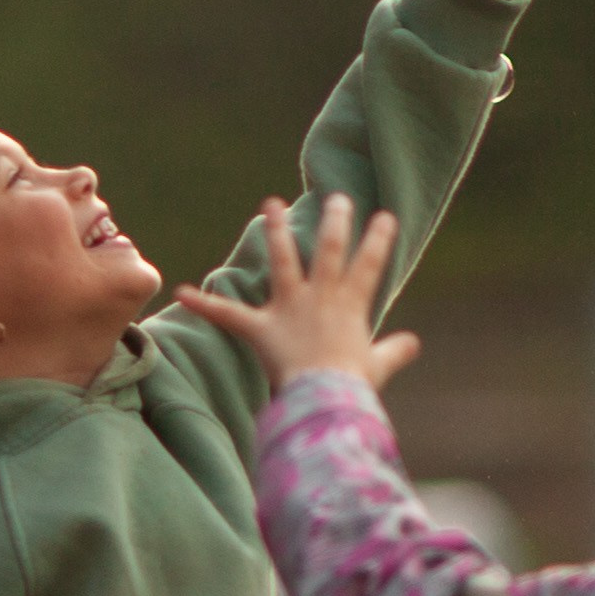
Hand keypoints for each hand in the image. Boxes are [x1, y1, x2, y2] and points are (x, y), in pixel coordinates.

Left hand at [173, 194, 421, 395]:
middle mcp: (321, 297)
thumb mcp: (377, 365)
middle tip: (336, 197)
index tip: (386, 215)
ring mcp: (290, 308)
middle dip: (335, 221)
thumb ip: (394, 350)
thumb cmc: (352, 384)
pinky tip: (180, 292)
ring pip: (284, 260)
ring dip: (278, 230)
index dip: (379, 239)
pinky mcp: (262, 328)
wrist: (324, 398)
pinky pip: (228, 314)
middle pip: (330, 250)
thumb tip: (413, 343)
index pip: (370, 264)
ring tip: (270, 204)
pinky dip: (204, 305)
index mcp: (351, 306)